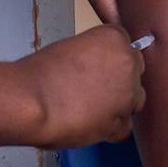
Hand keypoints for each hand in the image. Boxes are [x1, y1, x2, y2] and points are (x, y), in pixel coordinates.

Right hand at [17, 24, 144, 149]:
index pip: (125, 44)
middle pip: (135, 69)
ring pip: (135, 99)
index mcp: (114, 38)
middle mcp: (127, 64)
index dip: (110, 57)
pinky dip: (111, 127)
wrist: (32, 101)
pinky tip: (92, 123)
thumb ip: (93, 54)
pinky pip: (124, 126)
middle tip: (96, 86)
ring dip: (120, 103)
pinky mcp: (120, 122)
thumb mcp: (70, 48)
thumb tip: (98, 67)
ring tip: (93, 106)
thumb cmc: (41, 73)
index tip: (100, 65)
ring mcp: (127, 94)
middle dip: (120, 78)